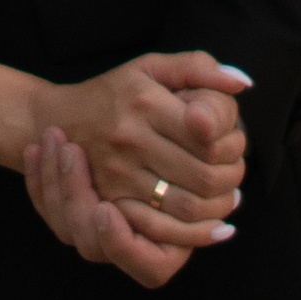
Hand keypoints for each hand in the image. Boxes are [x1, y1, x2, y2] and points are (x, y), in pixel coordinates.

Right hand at [36, 50, 247, 264]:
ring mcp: (120, 174)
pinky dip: (195, 232)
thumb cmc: (114, 92)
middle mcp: (131, 139)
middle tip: (237, 172)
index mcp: (144, 102)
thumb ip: (197, 68)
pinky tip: (210, 222)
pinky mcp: (113, 201)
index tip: (236, 141)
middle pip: (203, 176)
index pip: (208, 135)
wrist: (58, 119)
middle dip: (232, 178)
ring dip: (219, 206)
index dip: (232, 143)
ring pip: (188, 207)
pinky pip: (164, 228)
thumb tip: (242, 83)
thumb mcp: (151, 67)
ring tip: (228, 196)